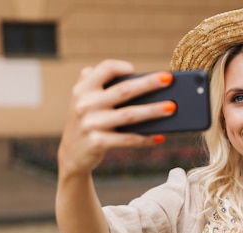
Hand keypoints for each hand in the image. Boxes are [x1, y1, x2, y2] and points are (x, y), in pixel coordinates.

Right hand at [57, 59, 174, 179]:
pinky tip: (160, 137)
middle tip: (169, 79)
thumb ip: (101, 86)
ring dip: (153, 111)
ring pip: (129, 115)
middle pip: (124, 90)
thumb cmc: (88, 122)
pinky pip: (128, 139)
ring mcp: (91, 124)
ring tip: (172, 108)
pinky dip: (145, 138)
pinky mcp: (97, 143)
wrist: (71, 155)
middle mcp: (85, 104)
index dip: (122, 66)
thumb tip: (143, 82)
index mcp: (83, 89)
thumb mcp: (85, 101)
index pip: (105, 69)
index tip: (136, 70)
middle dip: (149, 83)